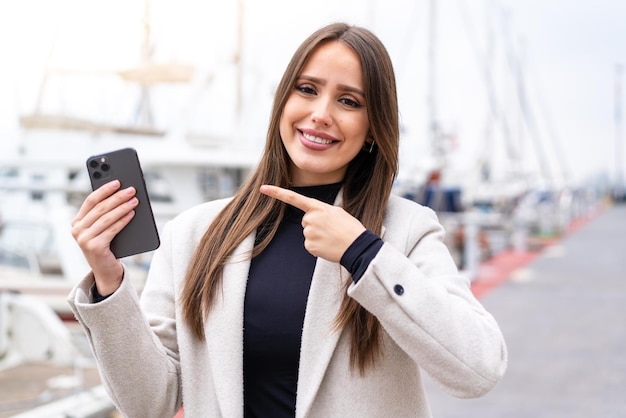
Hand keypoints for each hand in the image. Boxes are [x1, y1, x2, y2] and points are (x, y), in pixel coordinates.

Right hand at [71, 180, 138, 294]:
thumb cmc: (107, 246)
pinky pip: (112, 229)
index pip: (91, 200)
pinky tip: (132, 214)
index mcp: (77, 222)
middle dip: (117, 197)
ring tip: (135, 200)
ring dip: (122, 207)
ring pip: (107, 217)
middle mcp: (77, 230)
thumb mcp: (103, 228)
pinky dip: (123, 220)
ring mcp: (84, 239)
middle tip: (131, 190)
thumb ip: (105, 214)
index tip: (118, 181)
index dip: (105, 189)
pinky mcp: (94, 247)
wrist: (106, 271)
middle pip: (100, 208)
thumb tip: (122, 194)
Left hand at [260, 185, 365, 261]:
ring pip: (308, 233)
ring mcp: (309, 233)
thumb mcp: (337, 212)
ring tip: (332, 237)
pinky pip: (310, 245)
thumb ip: (321, 212)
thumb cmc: (350, 228)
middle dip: (316, 225)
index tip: (262, 188)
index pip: (293, 198)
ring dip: (318, 236)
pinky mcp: (309, 246)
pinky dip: (318, 246)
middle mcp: (310, 219)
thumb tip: (312, 219)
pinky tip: (329, 245)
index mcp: (318, 207)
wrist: (357, 246)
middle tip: (331, 229)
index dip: (277, 193)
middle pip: (306, 221)